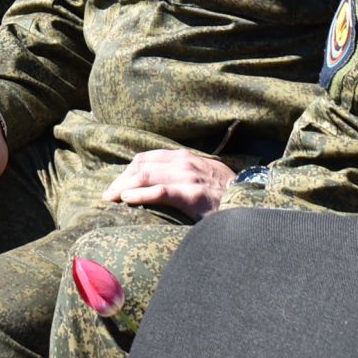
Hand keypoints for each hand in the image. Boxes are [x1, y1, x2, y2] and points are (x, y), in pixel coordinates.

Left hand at [102, 150, 235, 218]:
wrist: (250, 200)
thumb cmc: (226, 194)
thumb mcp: (203, 176)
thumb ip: (182, 176)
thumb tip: (160, 185)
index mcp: (184, 157)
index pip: (146, 158)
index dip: (127, 171)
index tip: (116, 185)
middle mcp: (183, 163)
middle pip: (141, 166)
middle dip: (121, 180)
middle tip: (107, 195)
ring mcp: (187, 177)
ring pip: (146, 176)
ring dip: (124, 187)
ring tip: (111, 198)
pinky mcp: (192, 194)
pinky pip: (160, 191)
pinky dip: (140, 194)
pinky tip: (127, 200)